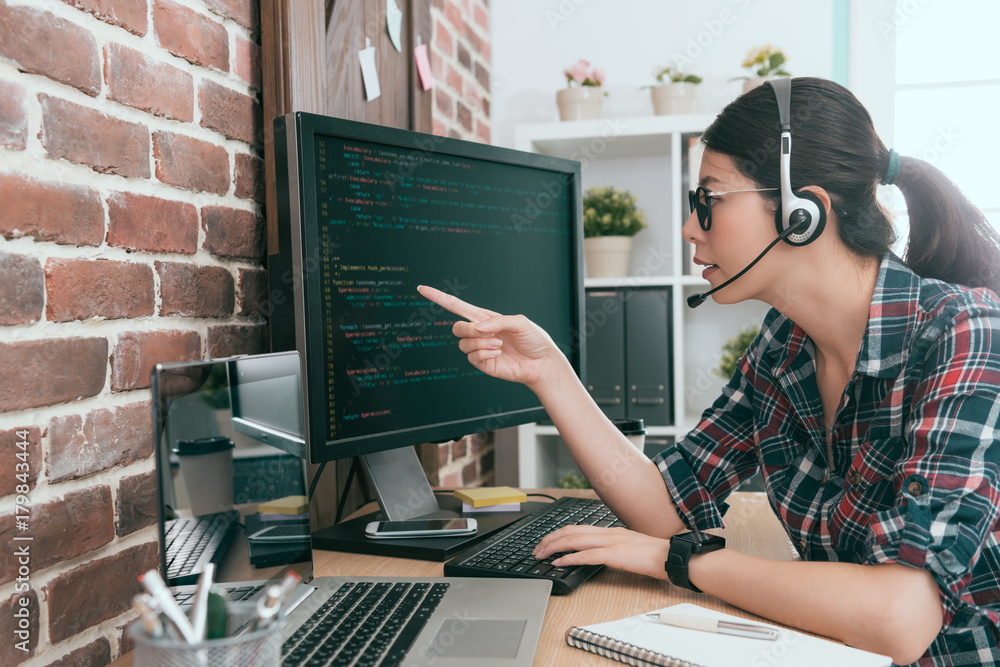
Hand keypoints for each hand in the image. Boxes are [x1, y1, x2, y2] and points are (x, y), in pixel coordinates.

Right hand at [416, 285, 566, 390]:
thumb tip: (477, 327)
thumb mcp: (520, 322)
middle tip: (489, 334)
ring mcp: (479, 349)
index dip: (439, 297)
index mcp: (485, 318)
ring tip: (500, 346)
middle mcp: (479, 332)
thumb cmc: (534, 339)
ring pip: (464, 344)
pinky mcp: (483, 364)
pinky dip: (485, 354)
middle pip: (457, 328)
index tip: (421, 289)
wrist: (542, 362)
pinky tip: (498, 354)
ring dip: (482, 343)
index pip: (457, 306)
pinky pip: (472, 357)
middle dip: (469, 330)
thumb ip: (498, 321)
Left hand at [532, 525, 670, 580]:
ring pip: (574, 540)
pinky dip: (569, 558)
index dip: (559, 534)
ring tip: (541, 554)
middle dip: (550, 539)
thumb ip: (613, 548)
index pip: (577, 528)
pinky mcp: (614, 555)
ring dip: (554, 547)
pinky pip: (586, 556)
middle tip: (537, 549)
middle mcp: (607, 533)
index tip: (547, 541)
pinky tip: (559, 562)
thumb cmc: (654, 555)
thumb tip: (598, 554)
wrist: (670, 556)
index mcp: (610, 531)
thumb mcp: (629, 547)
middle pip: (571, 532)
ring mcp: (610, 542)